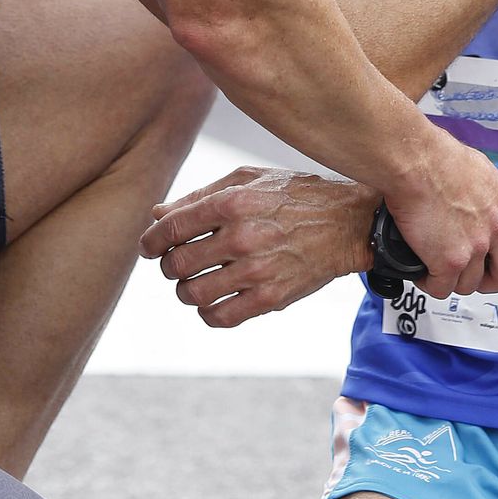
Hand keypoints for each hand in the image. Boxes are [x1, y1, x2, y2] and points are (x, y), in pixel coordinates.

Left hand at [139, 168, 374, 326]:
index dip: (151, 241)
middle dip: (168, 266)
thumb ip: (200, 197)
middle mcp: (241, 237)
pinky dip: (207, 313)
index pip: (171, 228)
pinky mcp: (270, 299)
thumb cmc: (295, 195)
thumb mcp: (248, 180)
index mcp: (232, 202)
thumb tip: (158, 215)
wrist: (348, 223)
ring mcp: (256, 271)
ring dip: (185, 291)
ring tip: (194, 283)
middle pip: (177, 264)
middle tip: (175, 264)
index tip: (150, 247)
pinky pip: (220, 317)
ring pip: (193, 294)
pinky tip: (213, 301)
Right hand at [384, 128, 497, 300]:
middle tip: (478, 277)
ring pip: (470, 284)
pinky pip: (442, 288)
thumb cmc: (433, 156)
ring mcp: (476, 246)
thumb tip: (474, 202)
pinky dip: (430, 282)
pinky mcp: (450, 260)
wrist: (412, 160)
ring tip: (433, 258)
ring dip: (452, 278)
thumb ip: (484, 193)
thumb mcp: (476, 170)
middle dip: (495, 282)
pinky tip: (420, 266)